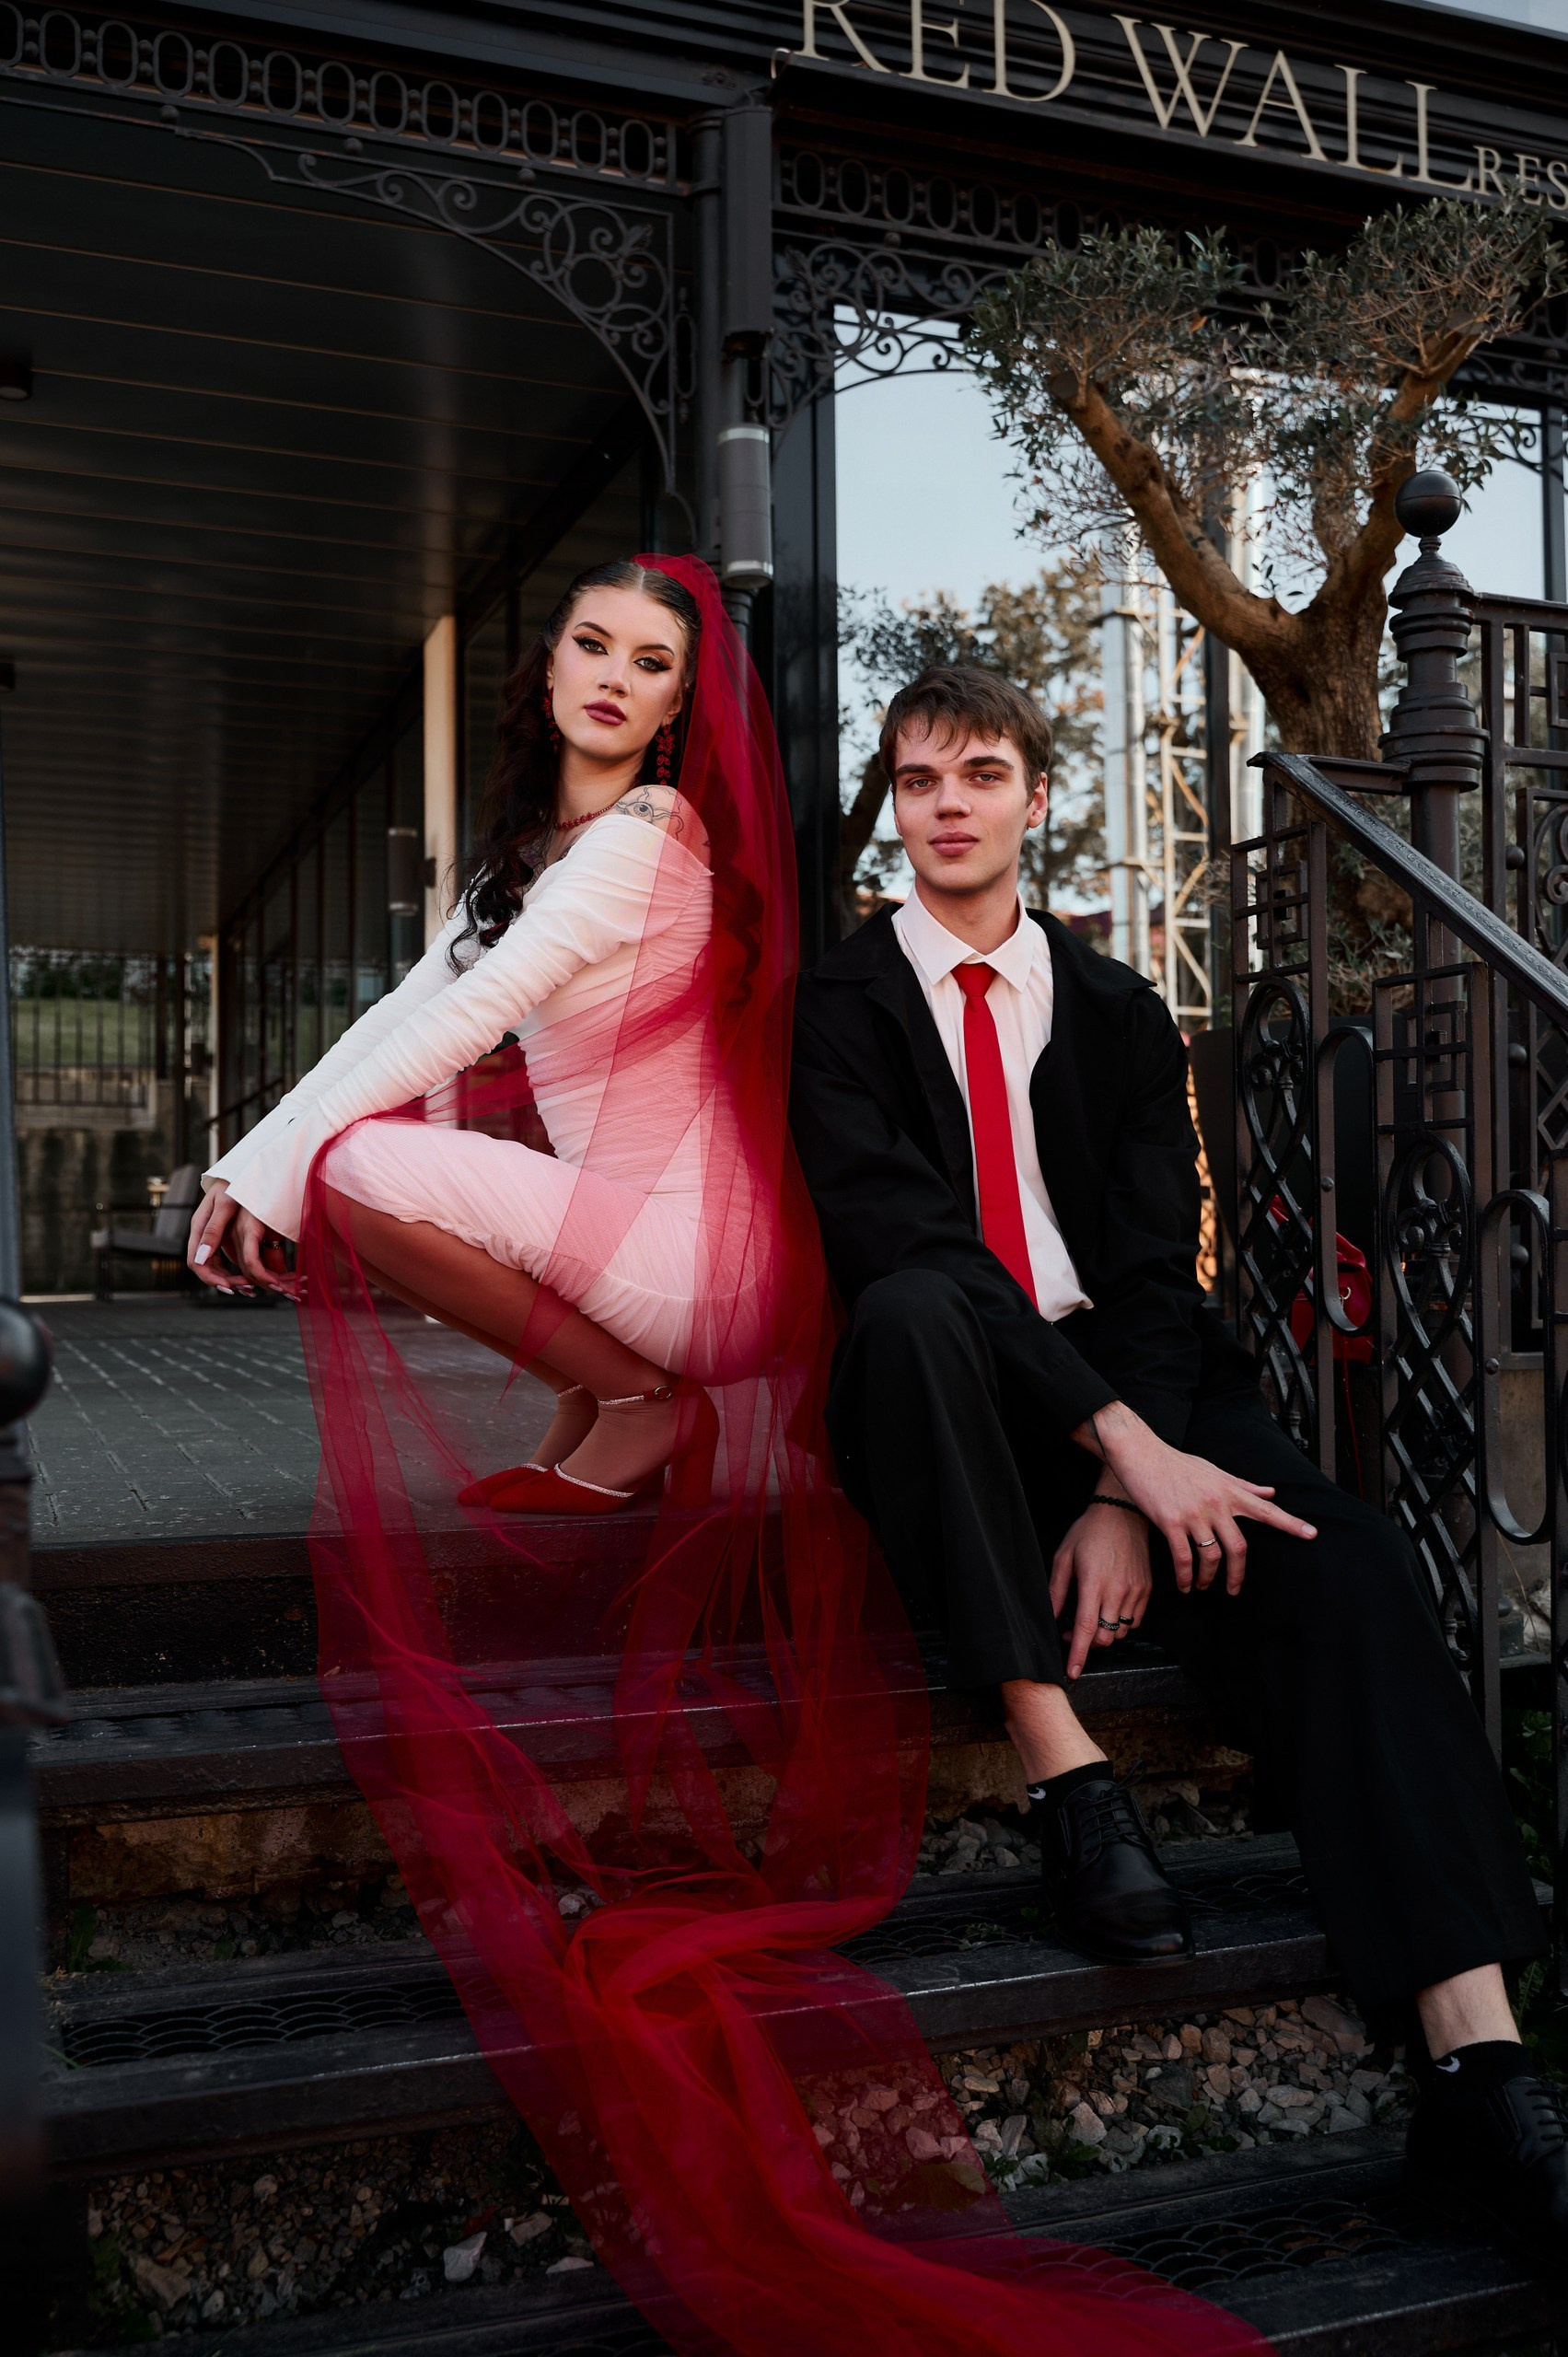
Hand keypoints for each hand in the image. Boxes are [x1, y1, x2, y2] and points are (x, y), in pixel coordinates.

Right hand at [188, 1183, 295, 1296]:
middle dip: (225, 1282)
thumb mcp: (225, 1205)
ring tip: (253, 1287)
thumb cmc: (233, 1183)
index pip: (196, 1262)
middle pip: (207, 1267)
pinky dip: (239, 1269)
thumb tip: (199, 1258)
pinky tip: (255, 1276)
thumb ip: (213, 1231)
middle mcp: (203, 1234)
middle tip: (248, 1290)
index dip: (211, 1278)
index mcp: (198, 1228)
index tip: (230, 1288)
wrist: (244, 1169)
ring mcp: (214, 1236)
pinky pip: (229, 1258)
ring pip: (218, 1266)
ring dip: (233, 1279)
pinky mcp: (226, 1235)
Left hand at [1050, 1497, 1151, 1680]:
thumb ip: (1056, 1590)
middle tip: (1071, 1631)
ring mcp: (1135, 1591)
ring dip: (1104, 1634)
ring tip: (1091, 1616)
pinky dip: (1120, 1623)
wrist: (1122, 1512)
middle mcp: (1118, 1590)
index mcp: (1094, 1583)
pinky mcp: (1147, 1589)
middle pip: (1105, 1638)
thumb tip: (1051, 1618)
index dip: (1079, 1654)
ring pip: (1121, 1632)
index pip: (1087, 1628)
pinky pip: (1135, 1620)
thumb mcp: (1064, 1557)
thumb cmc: (1089, 1532)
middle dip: (1088, 1644)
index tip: (1072, 1672)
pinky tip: (1108, 1609)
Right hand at [1075, 1403, 1317, 1595]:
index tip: (1312, 1534)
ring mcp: (1193, 1513)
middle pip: (1239, 1547)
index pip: (1266, 1510)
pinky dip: (1185, 1576)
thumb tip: (1271, 1493)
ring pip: (1212, 1556)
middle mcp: (1216, 1503)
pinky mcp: (1170, 1521)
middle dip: (1238, 1574)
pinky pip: (1183, 1557)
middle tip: (1234, 1590)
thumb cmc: (1176, 1462)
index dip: (1290, 1524)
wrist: (1140, 1453)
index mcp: (1229, 1491)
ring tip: (1202, 1586)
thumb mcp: (1213, 1470)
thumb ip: (1243, 1485)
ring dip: (1208, 1578)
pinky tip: (1184, 1584)